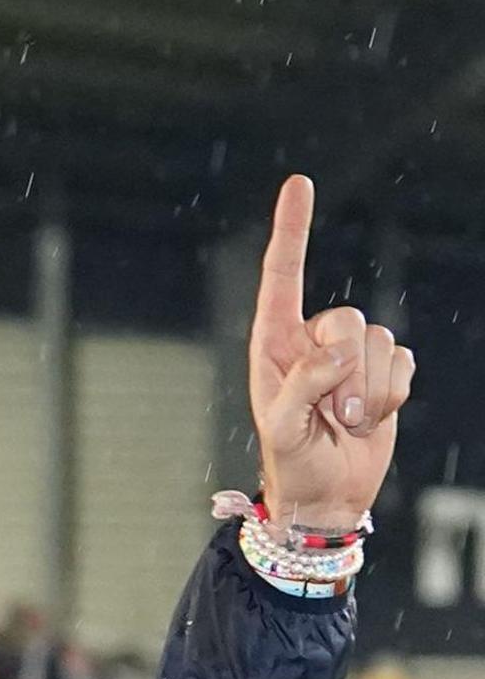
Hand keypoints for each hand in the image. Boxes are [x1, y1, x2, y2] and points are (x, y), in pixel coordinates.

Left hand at [249, 176, 415, 534]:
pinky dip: (394, 395)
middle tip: (337, 417)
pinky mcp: (383, 371)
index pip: (281, 277)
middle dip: (350, 373)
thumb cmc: (293, 462)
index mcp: (273, 344)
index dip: (292, 230)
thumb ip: (302, 387)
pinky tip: (370, 420)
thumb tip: (335, 352)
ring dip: (372, 391)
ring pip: (381, 342)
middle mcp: (312, 342)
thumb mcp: (283, 429)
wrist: (328, 494)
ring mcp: (350, 356)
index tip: (300, 183)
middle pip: (348, 319)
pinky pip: (404, 362)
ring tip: (348, 424)